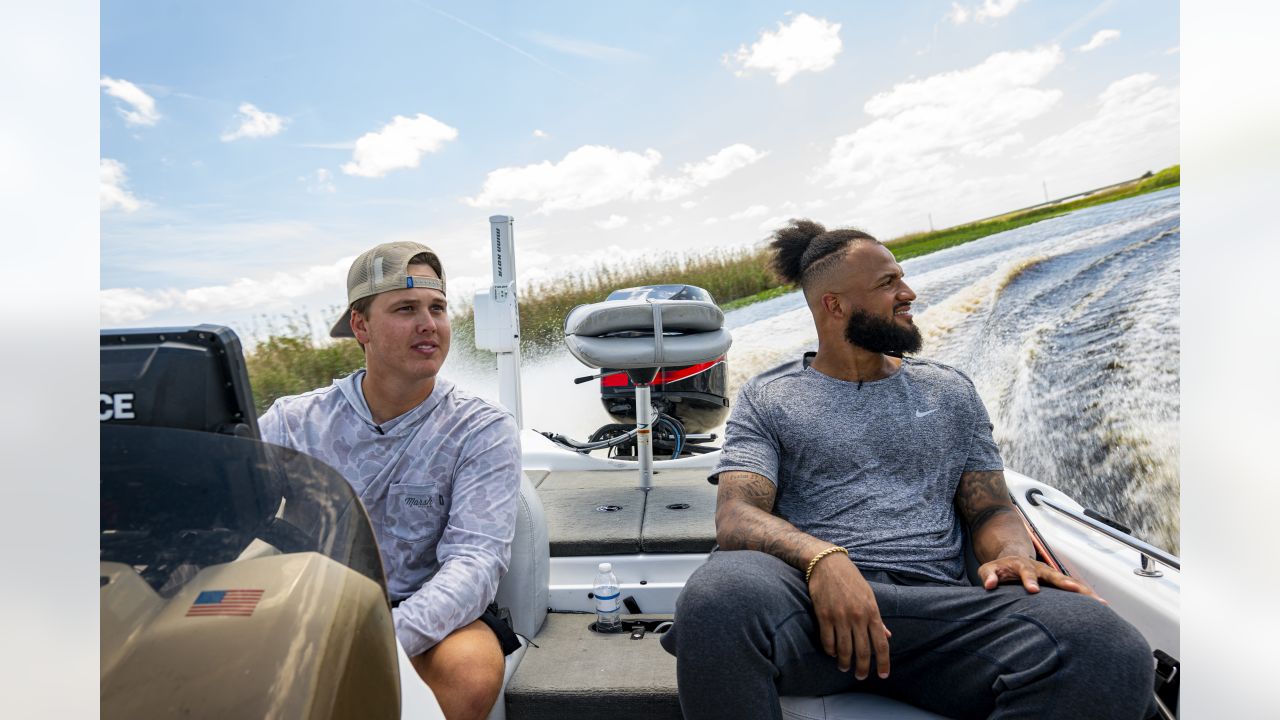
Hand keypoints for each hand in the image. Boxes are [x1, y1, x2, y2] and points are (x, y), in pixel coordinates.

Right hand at [807, 553, 891, 679]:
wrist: (827, 563)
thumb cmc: (851, 579)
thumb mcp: (869, 596)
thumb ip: (878, 619)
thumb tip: (887, 636)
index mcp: (872, 612)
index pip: (881, 644)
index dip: (883, 662)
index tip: (883, 675)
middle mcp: (857, 616)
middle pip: (862, 651)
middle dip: (862, 668)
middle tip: (860, 676)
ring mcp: (840, 616)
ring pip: (844, 649)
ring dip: (844, 662)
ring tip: (844, 667)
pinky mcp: (823, 615)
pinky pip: (827, 640)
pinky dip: (830, 650)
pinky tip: (831, 653)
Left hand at [978, 555, 1104, 602]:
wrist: (1012, 559)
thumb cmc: (1000, 569)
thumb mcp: (988, 569)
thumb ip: (988, 576)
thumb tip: (988, 585)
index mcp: (1022, 566)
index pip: (1026, 572)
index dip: (1030, 581)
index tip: (1033, 590)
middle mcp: (1041, 569)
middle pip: (1055, 576)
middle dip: (1066, 584)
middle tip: (1077, 591)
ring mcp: (1051, 576)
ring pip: (1070, 583)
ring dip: (1084, 592)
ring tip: (1099, 603)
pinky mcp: (1059, 584)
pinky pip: (1074, 590)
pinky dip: (1086, 597)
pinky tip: (1102, 606)